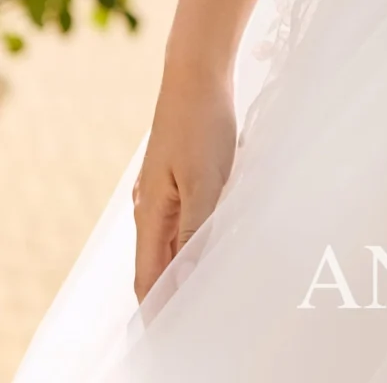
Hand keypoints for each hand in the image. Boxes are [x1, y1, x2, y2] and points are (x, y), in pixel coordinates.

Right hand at [132, 63, 238, 302]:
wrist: (197, 71)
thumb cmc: (202, 123)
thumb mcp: (206, 179)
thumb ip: (197, 228)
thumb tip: (188, 277)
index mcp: (151, 213)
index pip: (149, 278)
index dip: (158, 310)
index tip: (173, 336)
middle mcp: (151, 207)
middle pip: (158, 263)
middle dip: (175, 293)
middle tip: (201, 318)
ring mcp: (162, 190)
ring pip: (173, 241)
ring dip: (188, 264)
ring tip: (211, 287)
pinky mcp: (179, 175)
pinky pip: (185, 218)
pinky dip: (197, 236)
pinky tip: (217, 240)